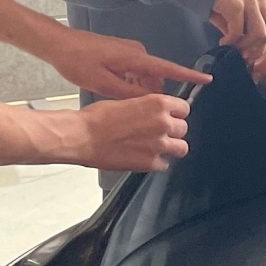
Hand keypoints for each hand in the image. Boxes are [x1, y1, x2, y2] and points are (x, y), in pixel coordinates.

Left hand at [48, 25, 206, 99]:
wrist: (59, 43)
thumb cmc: (78, 62)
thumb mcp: (103, 83)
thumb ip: (130, 93)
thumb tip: (151, 100)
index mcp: (135, 58)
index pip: (169, 68)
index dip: (189, 75)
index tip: (207, 79)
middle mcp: (137, 52)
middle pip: (155, 77)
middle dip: (149, 92)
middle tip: (132, 107)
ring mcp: (130, 51)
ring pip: (143, 76)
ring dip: (136, 88)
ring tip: (114, 95)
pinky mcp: (122, 52)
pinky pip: (135, 71)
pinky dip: (129, 82)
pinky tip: (112, 87)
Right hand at [69, 94, 190, 173]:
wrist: (81, 136)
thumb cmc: (96, 118)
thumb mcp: (127, 101)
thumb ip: (147, 108)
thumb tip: (155, 112)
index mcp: (158, 104)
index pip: (184, 108)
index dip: (176, 113)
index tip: (172, 116)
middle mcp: (163, 123)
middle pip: (183, 128)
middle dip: (172, 131)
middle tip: (159, 133)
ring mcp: (159, 144)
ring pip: (181, 148)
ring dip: (171, 148)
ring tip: (157, 147)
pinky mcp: (150, 163)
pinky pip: (164, 164)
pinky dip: (157, 163)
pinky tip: (144, 158)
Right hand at [209, 0, 265, 51]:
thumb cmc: (212, 0)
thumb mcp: (232, 16)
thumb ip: (242, 31)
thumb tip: (247, 50)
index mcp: (261, 2)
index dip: (263, 45)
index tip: (249, 54)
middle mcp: (258, 0)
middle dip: (256, 48)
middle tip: (241, 53)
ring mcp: (249, 1)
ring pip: (259, 33)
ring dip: (244, 45)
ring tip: (230, 46)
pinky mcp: (236, 5)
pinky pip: (238, 31)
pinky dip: (231, 41)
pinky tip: (222, 41)